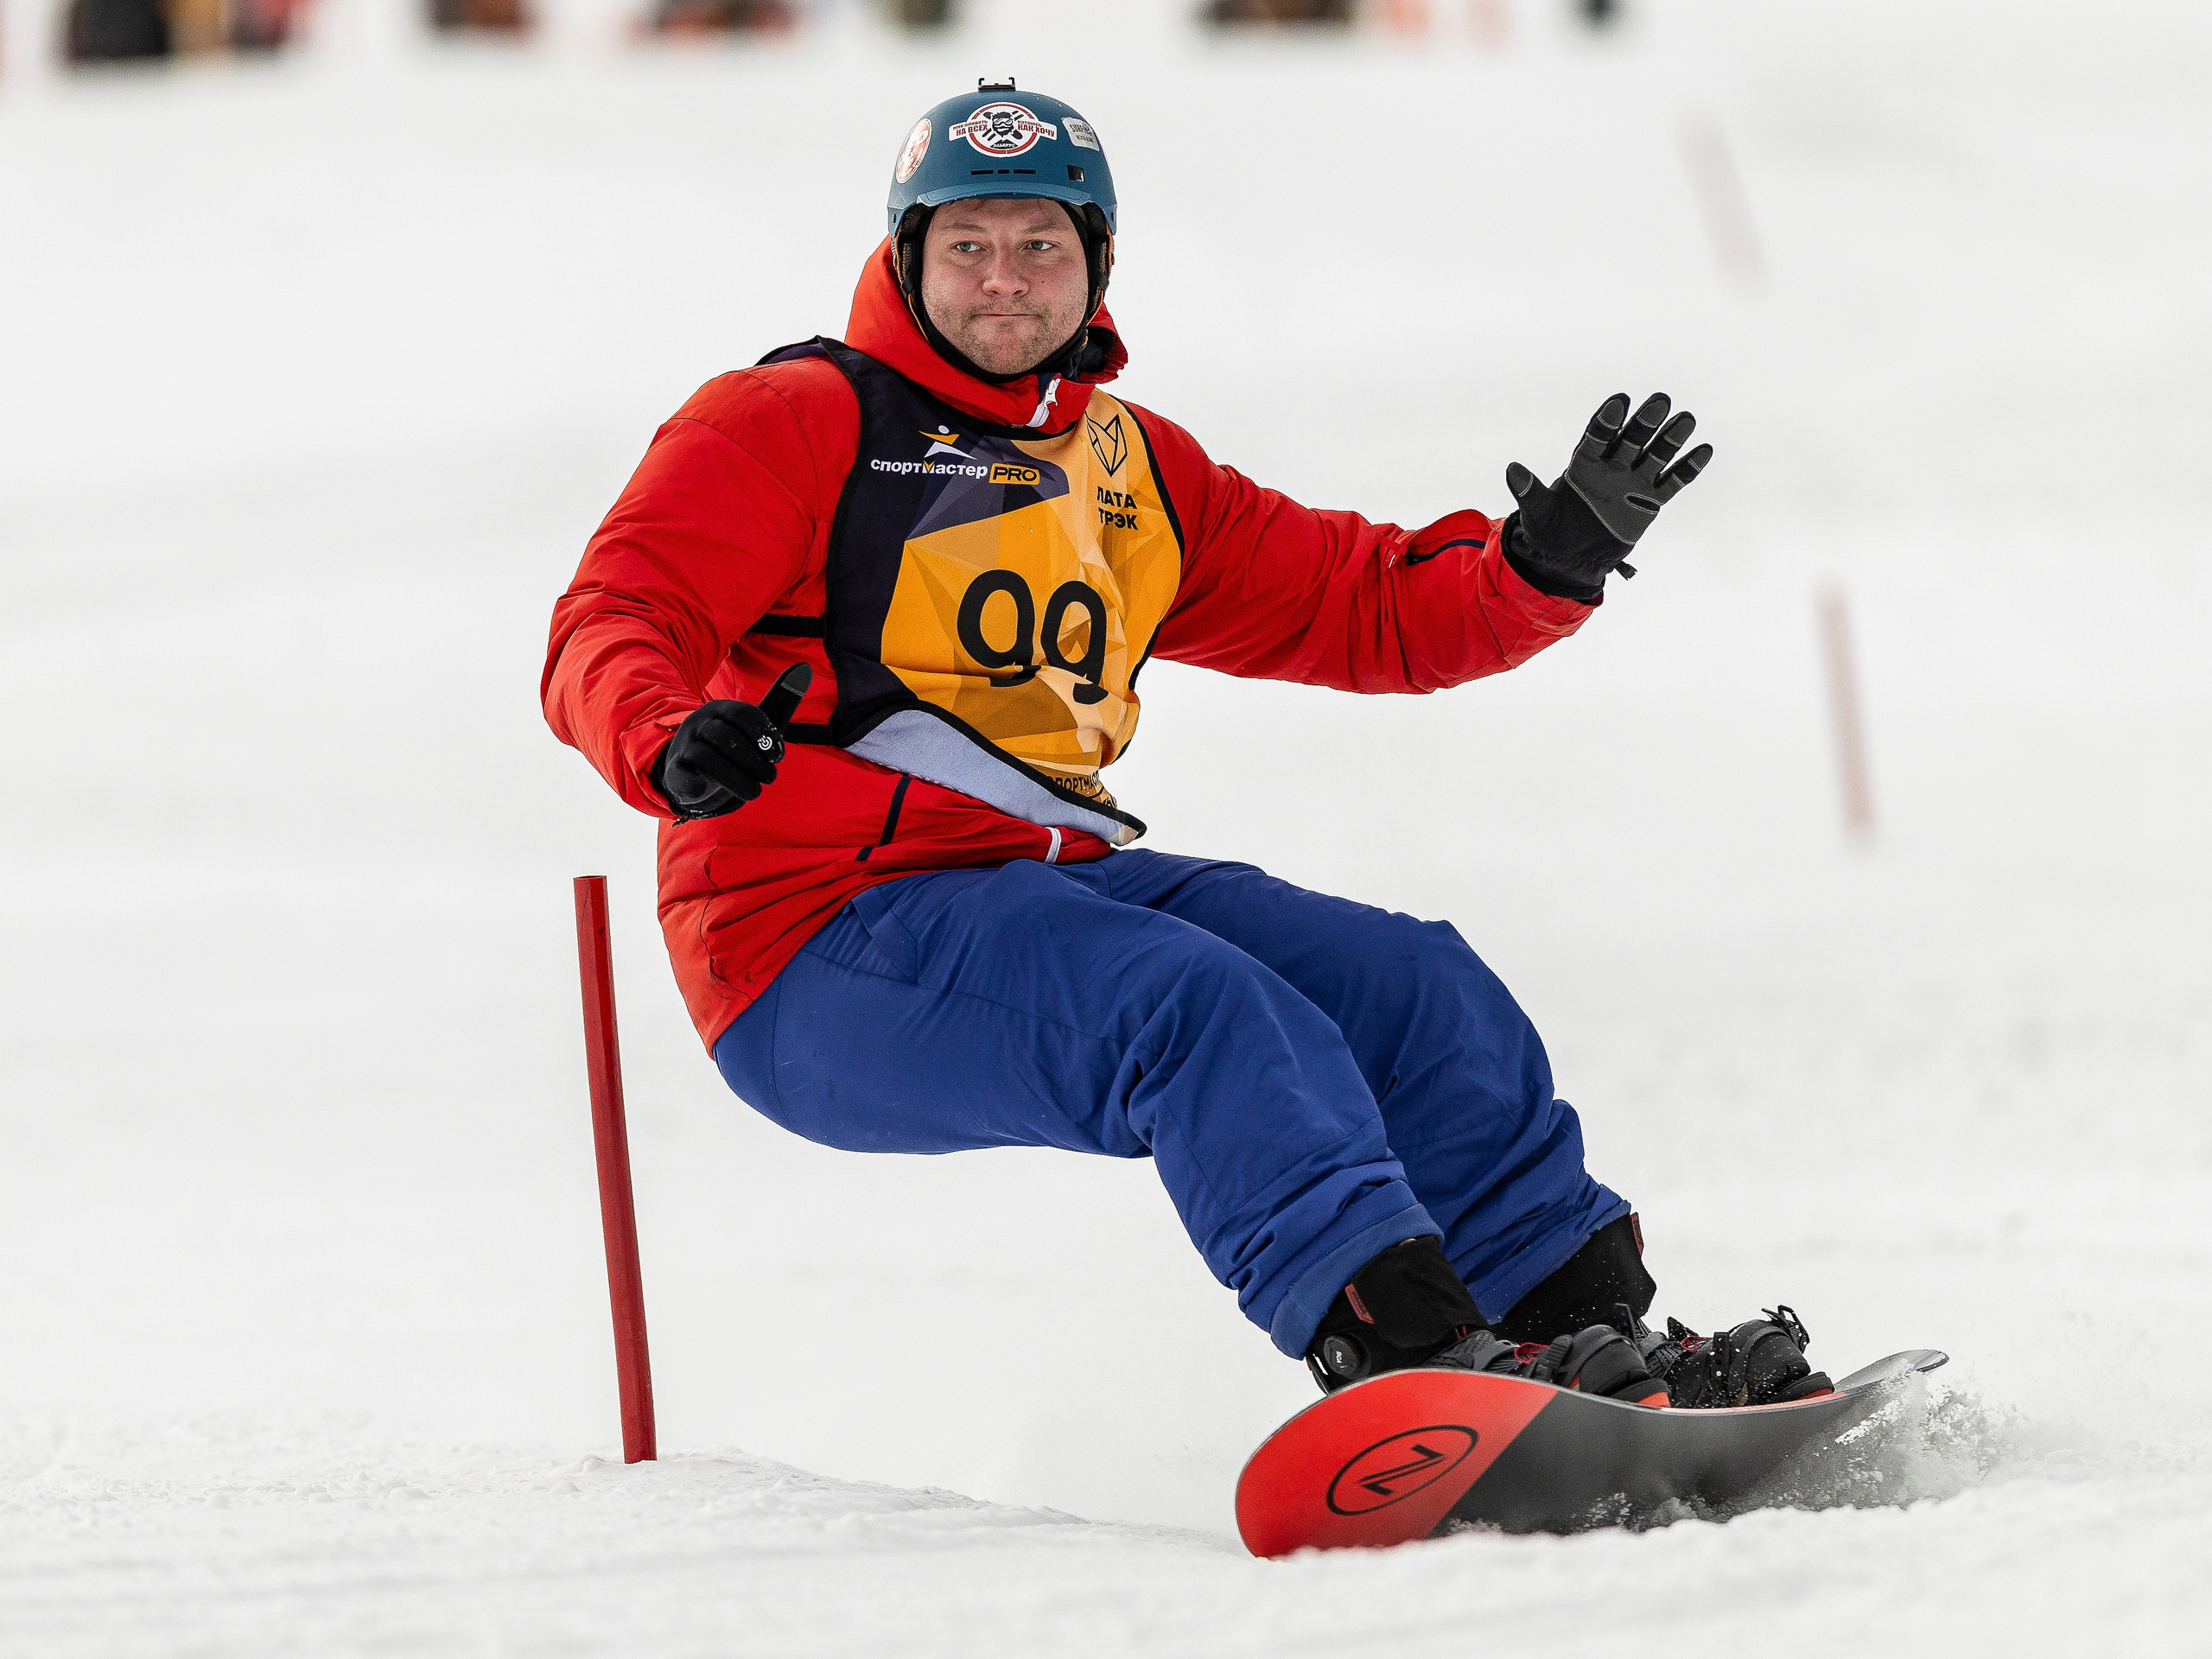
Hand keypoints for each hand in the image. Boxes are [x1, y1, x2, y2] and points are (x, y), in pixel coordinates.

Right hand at [651, 662, 810, 820]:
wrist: (695, 764)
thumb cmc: (736, 742)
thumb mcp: (757, 722)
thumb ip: (781, 699)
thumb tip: (805, 668)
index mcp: (720, 709)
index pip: (742, 714)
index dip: (763, 735)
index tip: (778, 757)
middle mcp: (700, 724)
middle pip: (724, 736)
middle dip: (752, 760)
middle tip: (770, 777)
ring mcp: (684, 746)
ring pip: (704, 757)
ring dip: (734, 778)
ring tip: (755, 791)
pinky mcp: (675, 771)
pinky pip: (679, 774)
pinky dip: (691, 783)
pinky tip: (706, 790)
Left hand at [1503, 393, 1713, 599]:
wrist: (1571, 559)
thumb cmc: (1550, 532)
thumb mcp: (1537, 513)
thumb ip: (1529, 491)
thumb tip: (1512, 469)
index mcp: (1584, 464)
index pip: (1597, 437)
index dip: (1607, 421)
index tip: (1619, 402)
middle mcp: (1611, 467)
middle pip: (1631, 439)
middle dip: (1644, 422)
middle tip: (1659, 401)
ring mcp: (1633, 482)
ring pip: (1656, 456)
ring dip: (1671, 439)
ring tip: (1686, 419)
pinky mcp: (1650, 501)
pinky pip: (1673, 482)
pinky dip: (1687, 469)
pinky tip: (1704, 451)